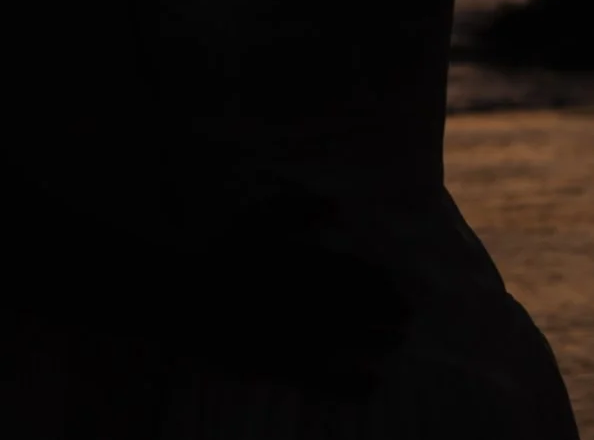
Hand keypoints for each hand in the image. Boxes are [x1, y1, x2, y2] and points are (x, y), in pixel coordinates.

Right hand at [164, 195, 407, 391]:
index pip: (356, 272)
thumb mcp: (259, 220)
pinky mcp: (287, 367)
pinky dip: (353, 384)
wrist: (187, 299)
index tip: (393, 285)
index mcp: (309, 264)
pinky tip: (372, 385)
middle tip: (406, 315)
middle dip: (389, 311)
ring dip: (381, 341)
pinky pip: (327, 380)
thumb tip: (337, 206)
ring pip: (354, 340)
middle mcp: (314, 300)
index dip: (379, 280)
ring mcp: (303, 337)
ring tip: (396, 342)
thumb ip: (299, 209)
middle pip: (363, 306)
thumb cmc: (222, 255)